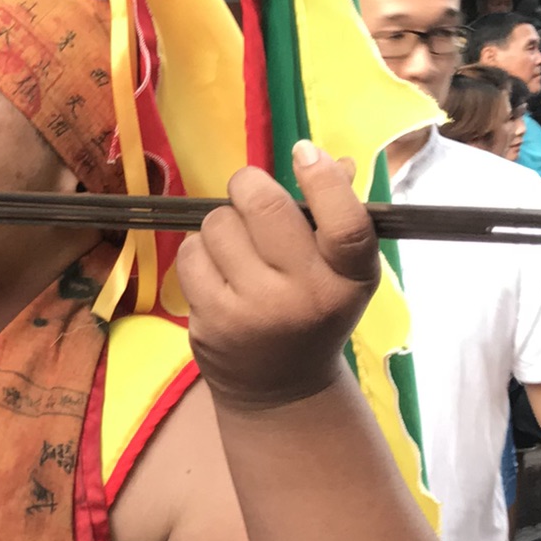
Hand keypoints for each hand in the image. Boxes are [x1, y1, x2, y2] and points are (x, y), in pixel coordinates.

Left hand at [177, 142, 377, 410]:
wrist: (279, 388)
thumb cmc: (312, 312)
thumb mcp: (340, 273)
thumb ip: (337, 216)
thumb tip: (333, 160)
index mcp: (350, 278)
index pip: (347, 224)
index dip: (324, 179)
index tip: (304, 153)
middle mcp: (307, 297)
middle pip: (266, 207)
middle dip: (249, 186)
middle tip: (249, 193)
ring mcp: (257, 311)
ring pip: (219, 224)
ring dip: (223, 225)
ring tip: (238, 252)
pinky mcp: (213, 320)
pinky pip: (191, 253)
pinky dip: (199, 253)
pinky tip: (217, 276)